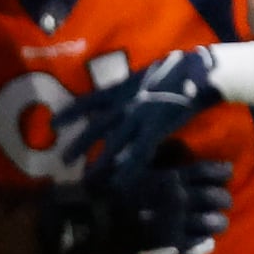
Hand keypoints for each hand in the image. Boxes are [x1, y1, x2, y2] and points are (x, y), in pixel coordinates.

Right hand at [36, 158, 232, 253]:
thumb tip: (170, 153)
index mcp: (169, 177)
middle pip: (216, 197)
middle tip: (221, 200)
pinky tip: (205, 243)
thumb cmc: (101, 190)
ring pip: (212, 222)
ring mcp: (176, 222)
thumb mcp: (125, 166)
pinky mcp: (169, 244)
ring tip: (216, 223)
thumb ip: (148, 161)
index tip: (225, 173)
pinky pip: (195, 244)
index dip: (220, 172)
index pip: (208, 171)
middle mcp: (179, 198)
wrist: (85, 221)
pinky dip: (202, 243)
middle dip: (222, 198)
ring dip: (217, 222)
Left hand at [50, 49, 222, 186]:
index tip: (53, 123)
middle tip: (63, 159)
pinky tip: (120, 183)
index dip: (71, 112)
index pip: (89, 101)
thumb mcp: (147, 75)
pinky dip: (129, 169)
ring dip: (100, 162)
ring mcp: (139, 116)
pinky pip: (139, 152)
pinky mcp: (155, 127)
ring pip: (114, 143)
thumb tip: (124, 97)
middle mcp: (126, 103)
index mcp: (122, 89)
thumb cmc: (178, 70)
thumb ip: (132, 88)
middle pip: (97, 126)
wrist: (200, 72)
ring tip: (86, 179)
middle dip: (80, 143)